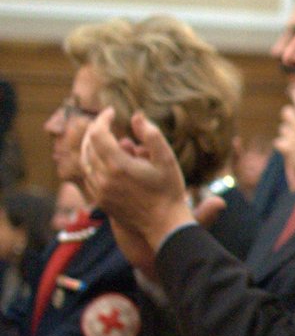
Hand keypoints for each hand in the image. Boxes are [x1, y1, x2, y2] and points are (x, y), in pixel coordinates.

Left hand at [80, 110, 194, 257]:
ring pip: (84, 160)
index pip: (98, 133)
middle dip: (95, 130)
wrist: (164, 224)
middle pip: (87, 145)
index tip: (112, 111)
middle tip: (106, 121)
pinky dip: (93, 162)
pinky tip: (106, 159)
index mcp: (118, 165)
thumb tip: (136, 117)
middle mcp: (103, 178)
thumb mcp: (167, 159)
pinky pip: (88, 175)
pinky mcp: (99, 200)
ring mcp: (99, 190)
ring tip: (106, 138)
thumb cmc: (169, 190)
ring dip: (92, 145)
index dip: (102, 119)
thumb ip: (151, 135)